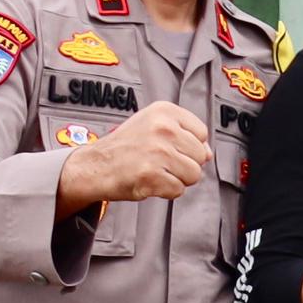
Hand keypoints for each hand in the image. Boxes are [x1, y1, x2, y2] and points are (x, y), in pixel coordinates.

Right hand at [68, 102, 210, 204]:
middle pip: (201, 156)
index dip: (189, 145)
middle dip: (184, 163)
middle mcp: (163, 128)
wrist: (94, 165)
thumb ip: (185, 134)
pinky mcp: (152, 175)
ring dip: (176, 178)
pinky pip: (178, 190)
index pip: (202, 133)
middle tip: (159, 161)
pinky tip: (148, 181)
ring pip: (194, 175)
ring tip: (155, 170)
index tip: (168, 146)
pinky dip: (165, 191)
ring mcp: (157, 152)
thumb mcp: (153, 125)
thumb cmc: (126, 146)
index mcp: (164, 111)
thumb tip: (208, 153)